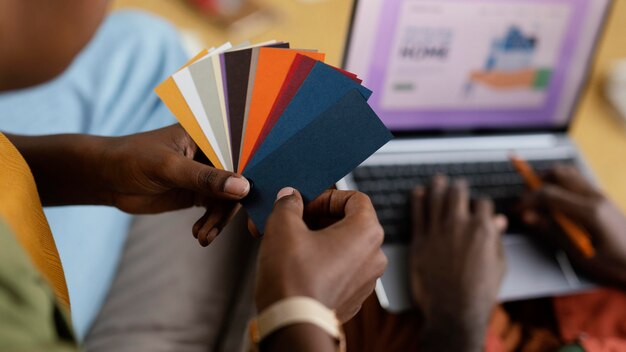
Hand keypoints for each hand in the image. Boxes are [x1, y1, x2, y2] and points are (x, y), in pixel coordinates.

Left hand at [101, 124, 249, 245]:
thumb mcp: (169, 167)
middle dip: (239, 205)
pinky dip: (211, 224)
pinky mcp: (199, 192)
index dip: (255, 173)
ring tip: (204, 237)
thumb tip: (244, 189)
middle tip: (250, 231)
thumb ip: (205, 178)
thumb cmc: (132, 159)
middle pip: (240, 178)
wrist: (105, 178)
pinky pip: (216, 210)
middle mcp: (213, 151)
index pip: (241, 150)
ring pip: (229, 199)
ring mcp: (206, 173)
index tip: (262, 198)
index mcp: (209, 132)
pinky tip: (199, 235)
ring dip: (220, 220)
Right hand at [255, 188, 386, 322]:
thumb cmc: (293, 277)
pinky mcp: (353, 299)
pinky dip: (322, 262)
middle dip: (318, 218)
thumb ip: (288, 204)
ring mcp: (366, 281)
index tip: (306, 203)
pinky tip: (297, 265)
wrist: (292, 323)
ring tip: (290, 242)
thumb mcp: (283, 226)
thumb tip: (289, 197)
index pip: (356, 198)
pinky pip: (341, 270)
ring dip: (318, 240)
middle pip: (350, 223)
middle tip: (293, 221)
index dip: (327, 196)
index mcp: (367, 232)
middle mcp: (374, 256)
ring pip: (344, 248)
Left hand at [410, 176, 506, 351]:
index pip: (483, 203)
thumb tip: (499, 221)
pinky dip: (418, 200)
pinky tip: (418, 193)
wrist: (454, 312)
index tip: (479, 206)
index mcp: (482, 230)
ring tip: (438, 180)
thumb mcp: (498, 265)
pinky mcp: (419, 241)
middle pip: (458, 193)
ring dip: (438, 186)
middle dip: (459, 187)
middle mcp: (459, 225)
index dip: (482, 204)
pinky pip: (417, 213)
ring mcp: (437, 232)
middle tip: (458, 185)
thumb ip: (497, 239)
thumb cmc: (480, 293)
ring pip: (436, 197)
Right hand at [521, 164, 625, 285]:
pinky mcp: (601, 197)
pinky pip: (576, 180)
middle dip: (536, 182)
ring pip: (567, 172)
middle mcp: (595, 197)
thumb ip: (552, 231)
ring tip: (539, 198)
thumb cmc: (613, 263)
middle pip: (558, 173)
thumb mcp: (578, 253)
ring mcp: (600, 194)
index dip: (528, 199)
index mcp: (589, 211)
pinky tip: (556, 202)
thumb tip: (527, 217)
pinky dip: (560, 184)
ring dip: (548, 180)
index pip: (549, 194)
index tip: (518, 209)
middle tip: (527, 200)